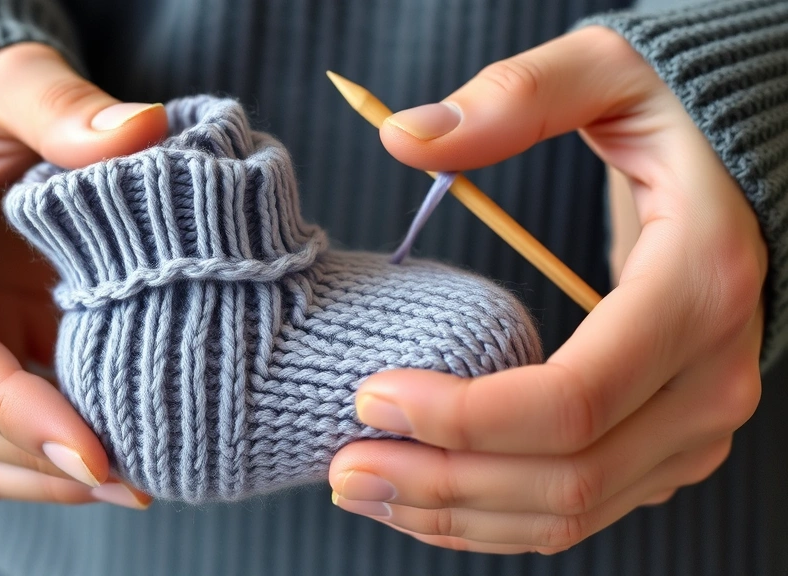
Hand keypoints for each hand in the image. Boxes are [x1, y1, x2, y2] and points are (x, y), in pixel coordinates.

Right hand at [0, 43, 167, 505]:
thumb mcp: (9, 84)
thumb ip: (60, 106)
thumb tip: (141, 135)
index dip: (10, 409)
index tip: (92, 449)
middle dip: (39, 459)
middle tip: (137, 478)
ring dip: (50, 474)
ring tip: (143, 481)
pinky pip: (9, 430)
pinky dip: (60, 453)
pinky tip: (131, 453)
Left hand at [328, 26, 766, 553]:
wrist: (744, 174)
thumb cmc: (675, 118)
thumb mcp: (608, 73)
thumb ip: (516, 97)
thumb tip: (404, 137)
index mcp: (698, 289)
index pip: (573, 398)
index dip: (463, 416)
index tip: (370, 396)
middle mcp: (710, 379)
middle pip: (568, 476)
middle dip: (444, 483)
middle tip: (344, 468)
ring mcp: (695, 424)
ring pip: (572, 510)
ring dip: (460, 514)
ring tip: (363, 487)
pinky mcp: (669, 444)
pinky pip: (580, 505)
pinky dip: (496, 515)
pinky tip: (424, 499)